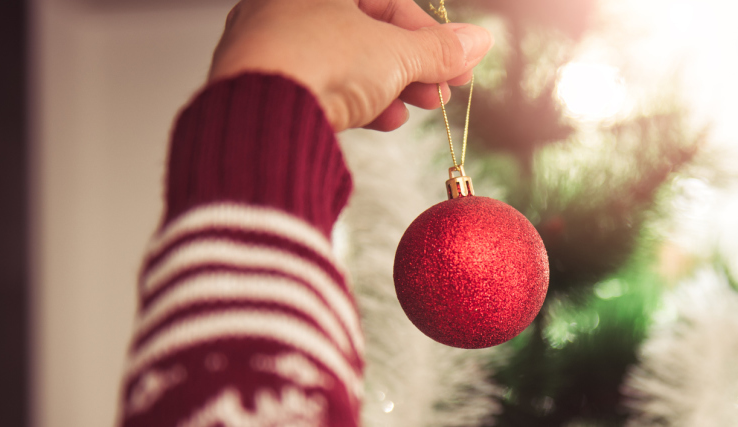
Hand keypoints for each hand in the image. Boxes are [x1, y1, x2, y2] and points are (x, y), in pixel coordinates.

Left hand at [208, 0, 492, 130]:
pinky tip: (381, 121)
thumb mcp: (397, 53)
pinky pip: (317, 85)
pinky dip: (353, 101)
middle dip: (411, 66)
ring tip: (414, 110)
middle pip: (366, 35)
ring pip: (343, 62)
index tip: (458, 65)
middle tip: (441, 92)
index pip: (388, 2)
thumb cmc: (321, 60)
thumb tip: (477, 41)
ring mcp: (270, 44)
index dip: (430, 36)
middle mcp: (288, 6)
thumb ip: (439, 49)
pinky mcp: (262, 83)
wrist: (260, 111)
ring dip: (388, 88)